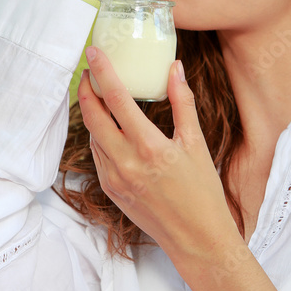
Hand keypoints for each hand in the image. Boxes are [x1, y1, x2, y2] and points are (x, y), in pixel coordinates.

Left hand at [78, 47, 239, 262]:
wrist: (196, 238)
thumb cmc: (202, 191)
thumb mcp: (196, 143)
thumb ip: (182, 102)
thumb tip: (175, 68)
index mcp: (149, 146)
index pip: (116, 99)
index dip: (102, 72)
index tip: (93, 52)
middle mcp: (126, 162)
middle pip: (93, 115)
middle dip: (87, 89)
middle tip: (90, 71)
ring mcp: (114, 178)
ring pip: (92, 136)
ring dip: (91, 112)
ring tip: (97, 94)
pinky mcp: (110, 191)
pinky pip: (97, 156)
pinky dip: (98, 136)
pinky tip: (107, 127)